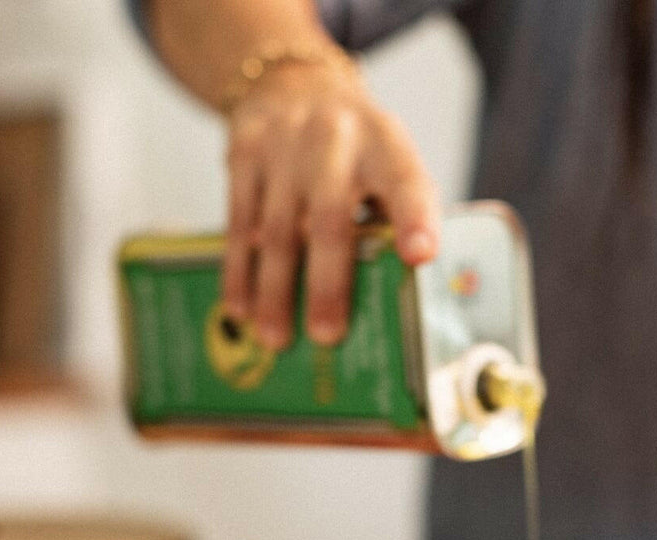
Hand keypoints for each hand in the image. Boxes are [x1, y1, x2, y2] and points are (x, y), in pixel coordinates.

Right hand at [222, 60, 440, 348]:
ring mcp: (285, 142)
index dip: (414, 220)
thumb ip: (394, 217)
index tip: (419, 256)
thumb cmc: (356, 150)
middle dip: (327, 283)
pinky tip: (241, 309)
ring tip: (277, 339)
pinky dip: (239, 271)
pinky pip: (237, 221)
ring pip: (277, 229)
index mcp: (386, 145)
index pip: (406, 184)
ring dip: (275, 291)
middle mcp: (336, 138)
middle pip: (330, 218)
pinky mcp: (243, 151)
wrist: (293, 83)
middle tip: (327, 335)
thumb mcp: (387, 164)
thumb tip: (395, 299)